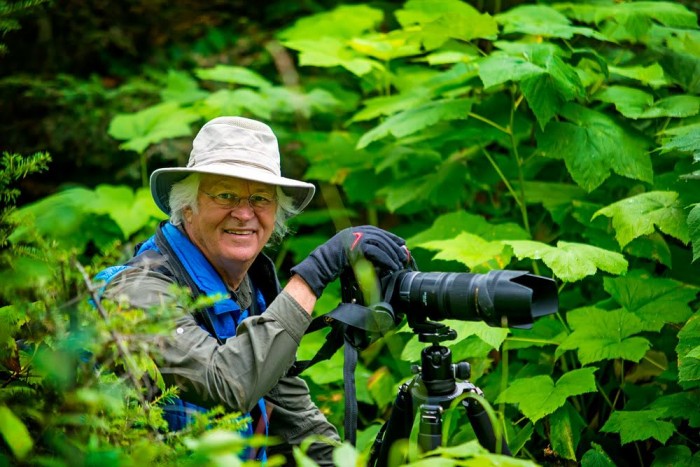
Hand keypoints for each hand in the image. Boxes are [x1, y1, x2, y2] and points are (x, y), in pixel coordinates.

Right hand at [290, 225, 409, 297]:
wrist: (321, 266)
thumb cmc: (335, 264)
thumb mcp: (352, 254)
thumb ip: (364, 251)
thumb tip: (381, 257)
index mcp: (355, 230)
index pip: (377, 231)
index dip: (390, 237)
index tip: (401, 243)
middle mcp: (356, 231)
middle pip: (381, 236)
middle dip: (394, 246)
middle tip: (403, 256)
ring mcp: (356, 237)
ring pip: (380, 244)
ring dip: (392, 255)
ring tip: (399, 264)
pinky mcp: (357, 246)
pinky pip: (376, 252)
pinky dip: (386, 260)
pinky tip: (391, 266)